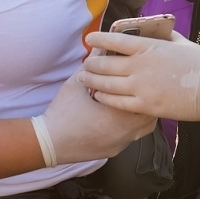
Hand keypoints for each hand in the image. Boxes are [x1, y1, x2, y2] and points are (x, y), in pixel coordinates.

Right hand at [40, 73, 155, 163]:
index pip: (145, 99)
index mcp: (119, 114)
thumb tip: (103, 46)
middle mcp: (125, 132)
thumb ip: (94, 64)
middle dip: (146, 102)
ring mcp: (120, 144)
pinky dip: (130, 128)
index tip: (142, 79)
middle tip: (140, 90)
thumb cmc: (63, 111)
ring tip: (132, 103)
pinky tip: (120, 119)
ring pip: (143, 129)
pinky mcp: (114, 151)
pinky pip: (131, 139)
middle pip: (150, 116)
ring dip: (140, 116)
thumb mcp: (77, 83)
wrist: (49, 142)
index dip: (145, 87)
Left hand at [80, 31, 199, 120]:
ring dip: (92, 81)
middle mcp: (140, 66)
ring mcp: (141, 87)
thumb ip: (163, 37)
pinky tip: (98, 96)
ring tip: (84, 79)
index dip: (99, 39)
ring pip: (106, 84)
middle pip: (105, 64)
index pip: (115, 40)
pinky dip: (104, 98)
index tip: (89, 39)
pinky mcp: (145, 105)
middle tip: (84, 64)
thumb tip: (152, 32)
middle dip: (91, 64)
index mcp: (148, 47)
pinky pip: (117, 102)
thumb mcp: (180, 42)